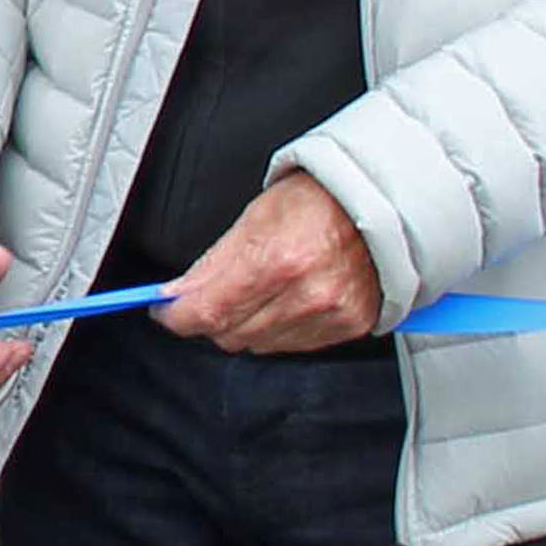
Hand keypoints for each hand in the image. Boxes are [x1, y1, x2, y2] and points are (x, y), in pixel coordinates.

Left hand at [158, 170, 384, 353]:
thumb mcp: (254, 217)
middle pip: (229, 334)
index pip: (207, 312)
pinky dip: (280, 328)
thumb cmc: (318, 200)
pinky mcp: (347, 326)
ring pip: (258, 345)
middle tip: (219, 291)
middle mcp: (305, 294)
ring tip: (265, 287)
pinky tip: (290, 298)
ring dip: (248, 323)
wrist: (380, 203)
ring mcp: (329, 314)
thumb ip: (212, 264)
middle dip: (213, 316)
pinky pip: (292, 345)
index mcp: (276, 261)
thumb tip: (178, 295)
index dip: (176, 317)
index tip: (166, 312)